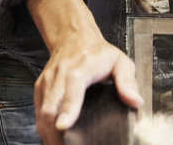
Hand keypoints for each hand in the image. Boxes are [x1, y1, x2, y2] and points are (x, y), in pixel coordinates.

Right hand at [27, 0, 142, 143]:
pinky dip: (44, 128)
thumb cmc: (98, 53)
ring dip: (49, 134)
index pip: (71, 90)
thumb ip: (128, 82)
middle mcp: (59, 75)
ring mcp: (47, 82)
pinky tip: (54, 139)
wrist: (74, 38)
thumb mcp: (120, 61)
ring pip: (41, 113)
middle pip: (51, 107)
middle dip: (56, 132)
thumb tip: (135, 102)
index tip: (64, 126)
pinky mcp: (40, 89)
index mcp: (80, 69)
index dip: (67, 110)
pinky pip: (38, 113)